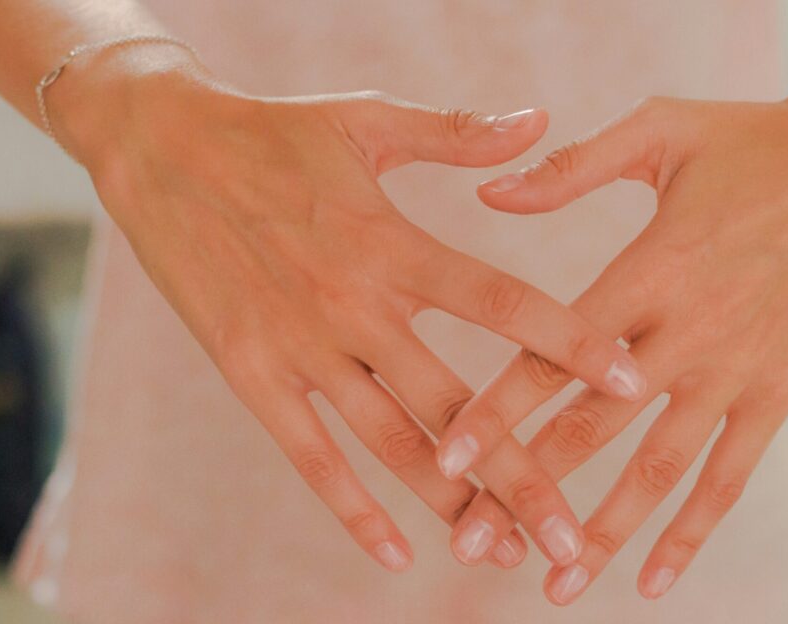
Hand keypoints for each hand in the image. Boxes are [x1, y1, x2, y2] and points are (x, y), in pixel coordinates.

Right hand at [54, 49, 646, 571]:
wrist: (158, 148)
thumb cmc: (274, 133)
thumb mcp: (368, 121)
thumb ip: (459, 132)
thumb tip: (542, 118)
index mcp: (393, 243)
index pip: (503, 304)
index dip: (571, 343)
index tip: (629, 382)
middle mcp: (354, 305)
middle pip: (456, 405)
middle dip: (521, 474)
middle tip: (575, 535)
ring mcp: (300, 347)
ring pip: (390, 445)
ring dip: (452, 504)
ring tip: (506, 553)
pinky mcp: (250, 375)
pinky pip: (309, 455)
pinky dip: (351, 509)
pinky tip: (396, 553)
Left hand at [438, 95, 787, 601]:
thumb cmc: (753, 142)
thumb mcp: (662, 130)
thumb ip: (572, 169)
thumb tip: (489, 193)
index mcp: (650, 268)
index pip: (554, 352)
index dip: (496, 408)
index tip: (446, 459)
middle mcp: (690, 331)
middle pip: (592, 427)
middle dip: (527, 488)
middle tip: (471, 542)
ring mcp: (737, 369)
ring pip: (658, 468)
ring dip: (604, 532)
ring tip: (556, 584)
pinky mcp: (779, 390)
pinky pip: (730, 475)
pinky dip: (692, 532)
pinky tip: (654, 582)